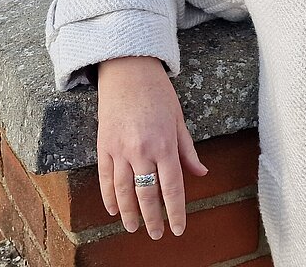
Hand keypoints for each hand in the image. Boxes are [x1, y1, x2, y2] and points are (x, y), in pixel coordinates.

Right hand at [96, 56, 207, 238]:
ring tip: (134, 228)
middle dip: (153, 219)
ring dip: (130, 214)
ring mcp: (120, 150)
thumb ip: (187, 150)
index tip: (178, 228)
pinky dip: (109, 197)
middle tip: (158, 234)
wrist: (128, 70)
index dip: (176, 211)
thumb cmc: (158, 92)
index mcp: (165, 144)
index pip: (172, 188)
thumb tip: (201, 173)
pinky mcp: (103, 146)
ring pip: (124, 192)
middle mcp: (142, 151)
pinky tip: (114, 209)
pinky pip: (105, 179)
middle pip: (147, 195)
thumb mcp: (178, 119)